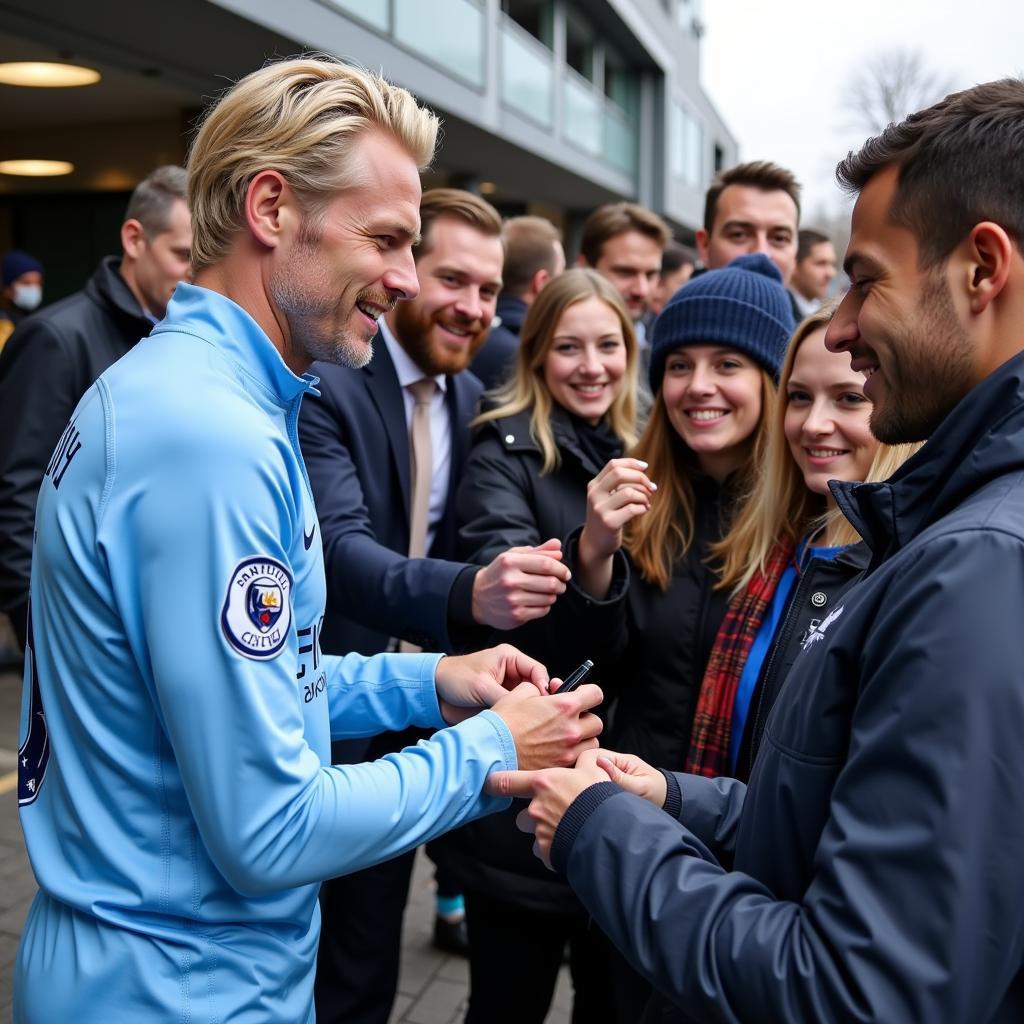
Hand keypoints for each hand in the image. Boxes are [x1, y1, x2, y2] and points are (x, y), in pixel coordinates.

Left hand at [435, 644, 549, 724]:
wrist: (434, 693)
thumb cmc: (454, 678)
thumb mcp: (481, 686)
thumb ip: (505, 697)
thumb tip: (526, 710)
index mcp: (509, 658)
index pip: (537, 670)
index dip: (543, 686)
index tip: (544, 701)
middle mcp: (511, 672)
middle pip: (535, 687)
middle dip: (538, 700)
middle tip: (541, 715)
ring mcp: (506, 689)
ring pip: (527, 701)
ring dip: (527, 711)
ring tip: (530, 723)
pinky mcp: (500, 702)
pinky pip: (515, 711)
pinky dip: (517, 718)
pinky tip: (518, 726)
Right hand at [472, 539, 570, 629]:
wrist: (477, 597)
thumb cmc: (500, 573)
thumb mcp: (514, 557)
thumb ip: (538, 551)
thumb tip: (558, 546)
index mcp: (510, 562)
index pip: (546, 564)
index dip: (561, 568)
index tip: (565, 573)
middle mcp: (510, 580)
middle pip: (550, 582)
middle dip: (561, 583)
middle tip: (560, 584)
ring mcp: (512, 600)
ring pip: (549, 598)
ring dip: (553, 595)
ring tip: (547, 592)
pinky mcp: (516, 615)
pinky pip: (543, 610)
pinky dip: (545, 606)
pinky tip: (538, 601)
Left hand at [485, 749, 609, 867]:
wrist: (609, 831)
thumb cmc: (600, 798)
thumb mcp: (594, 770)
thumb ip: (583, 761)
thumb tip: (585, 755)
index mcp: (543, 784)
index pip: (506, 782)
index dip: (494, 783)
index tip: (488, 784)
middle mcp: (536, 808)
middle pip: (522, 816)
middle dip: (534, 816)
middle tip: (556, 814)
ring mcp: (540, 832)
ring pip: (535, 834)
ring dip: (545, 833)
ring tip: (567, 830)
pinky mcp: (547, 852)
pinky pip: (545, 851)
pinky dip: (554, 849)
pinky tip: (570, 842)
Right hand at [489, 682, 602, 769]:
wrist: (490, 750)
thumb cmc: (502, 723)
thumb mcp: (519, 693)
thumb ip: (539, 688)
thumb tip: (547, 691)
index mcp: (564, 706)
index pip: (596, 694)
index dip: (588, 694)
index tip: (582, 697)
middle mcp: (571, 729)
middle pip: (597, 722)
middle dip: (585, 719)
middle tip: (570, 720)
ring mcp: (568, 751)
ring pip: (591, 744)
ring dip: (583, 740)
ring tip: (565, 738)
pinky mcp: (561, 767)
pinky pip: (578, 760)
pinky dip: (573, 756)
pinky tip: (558, 752)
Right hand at [580, 459, 655, 561]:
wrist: (595, 543)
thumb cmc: (607, 516)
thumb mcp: (606, 497)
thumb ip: (617, 484)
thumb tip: (642, 470)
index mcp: (594, 485)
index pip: (613, 464)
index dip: (631, 463)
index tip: (645, 467)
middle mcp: (594, 495)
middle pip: (619, 474)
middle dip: (640, 478)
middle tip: (651, 487)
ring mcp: (600, 509)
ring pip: (628, 492)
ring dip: (644, 496)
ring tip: (646, 502)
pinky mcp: (609, 522)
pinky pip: (633, 509)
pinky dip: (643, 508)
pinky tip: (643, 510)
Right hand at [594, 749, 666, 807]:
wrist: (670, 802)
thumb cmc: (658, 794)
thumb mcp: (640, 786)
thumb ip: (620, 777)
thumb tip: (599, 762)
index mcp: (625, 760)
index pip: (599, 755)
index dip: (590, 766)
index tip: (587, 779)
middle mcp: (619, 764)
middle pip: (594, 763)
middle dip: (589, 774)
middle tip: (589, 791)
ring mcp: (617, 773)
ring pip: (596, 773)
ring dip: (593, 783)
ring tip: (594, 796)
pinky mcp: (615, 783)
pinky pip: (601, 782)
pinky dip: (598, 789)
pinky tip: (597, 798)